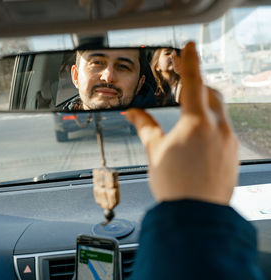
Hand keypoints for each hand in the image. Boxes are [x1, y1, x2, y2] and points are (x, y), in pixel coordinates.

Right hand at [126, 42, 238, 205]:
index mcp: (196, 123)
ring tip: (190, 115)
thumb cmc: (175, 186)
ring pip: (220, 112)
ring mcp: (229, 142)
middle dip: (198, 86)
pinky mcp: (233, 154)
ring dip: (206, 106)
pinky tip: (199, 139)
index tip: (189, 46)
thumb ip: (144, 127)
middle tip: (184, 88)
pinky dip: (213, 125)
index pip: (193, 82)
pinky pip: (225, 130)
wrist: (195, 215)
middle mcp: (218, 129)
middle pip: (211, 94)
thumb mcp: (155, 151)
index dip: (190, 61)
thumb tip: (132, 113)